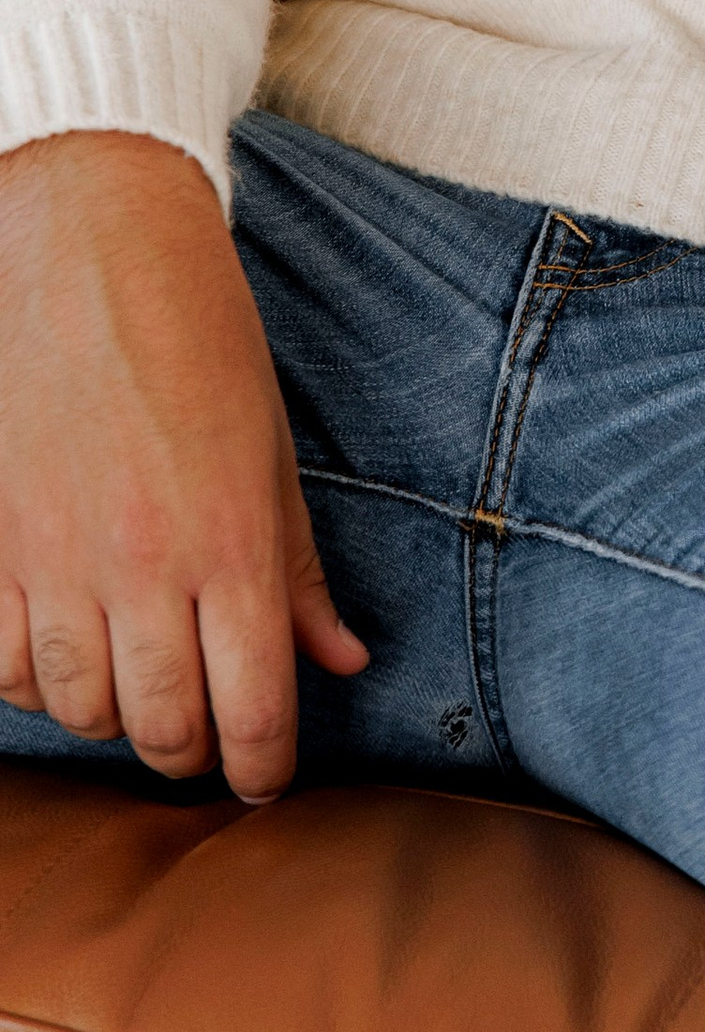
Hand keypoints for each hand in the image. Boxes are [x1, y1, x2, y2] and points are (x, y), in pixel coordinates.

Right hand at [0, 130, 366, 799]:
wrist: (89, 248)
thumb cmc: (199, 337)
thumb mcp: (270, 449)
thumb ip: (299, 569)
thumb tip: (343, 661)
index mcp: (233, 544)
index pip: (253, 709)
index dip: (262, 769)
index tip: (265, 783)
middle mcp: (145, 568)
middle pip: (164, 729)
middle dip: (193, 753)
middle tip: (207, 736)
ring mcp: (59, 562)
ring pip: (81, 711)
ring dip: (114, 721)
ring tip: (141, 692)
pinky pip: (4, 668)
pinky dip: (34, 686)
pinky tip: (65, 656)